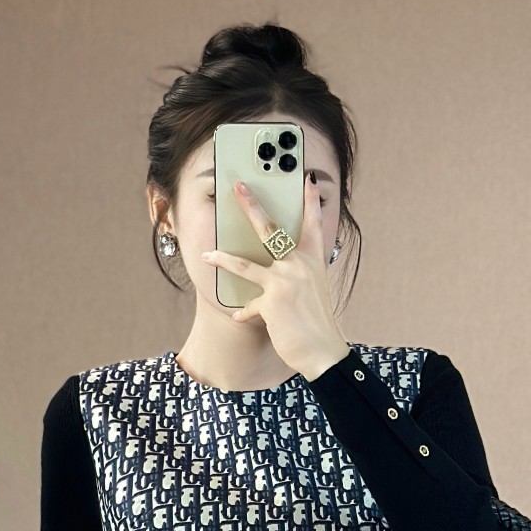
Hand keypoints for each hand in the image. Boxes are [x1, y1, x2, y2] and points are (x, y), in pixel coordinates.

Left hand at [204, 176, 347, 379]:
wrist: (323, 351)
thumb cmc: (318, 322)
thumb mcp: (314, 290)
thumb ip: (299, 274)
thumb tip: (281, 270)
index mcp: (312, 260)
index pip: (312, 224)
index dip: (309, 201)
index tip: (305, 179)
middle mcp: (299, 265)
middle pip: (271, 229)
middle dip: (252, 205)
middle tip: (239, 187)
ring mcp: (285, 282)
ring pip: (246, 264)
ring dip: (223, 259)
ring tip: (207, 254)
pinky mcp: (272, 302)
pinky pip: (248, 306)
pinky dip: (244, 312)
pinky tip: (240, 317)